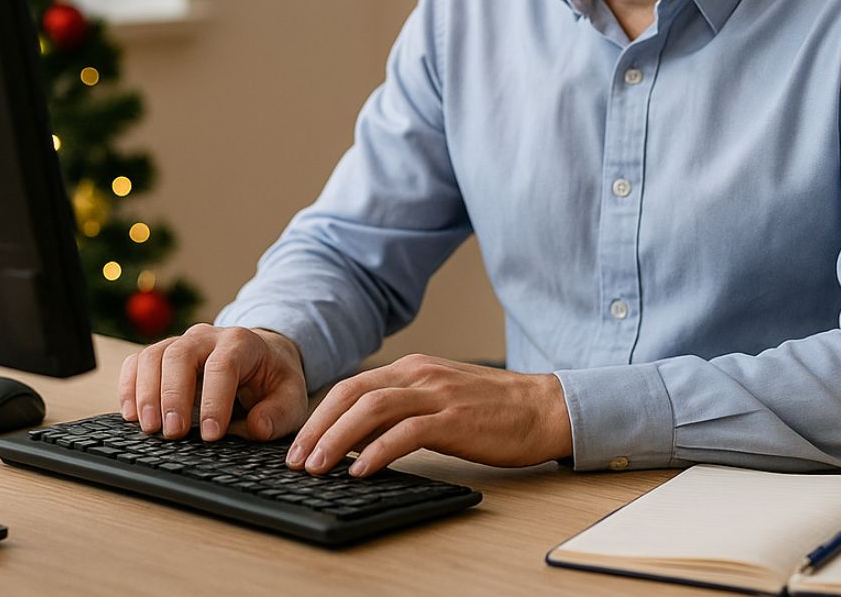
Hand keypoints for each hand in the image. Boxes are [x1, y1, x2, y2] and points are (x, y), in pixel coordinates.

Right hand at [116, 324, 308, 442]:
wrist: (261, 356)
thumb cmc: (273, 379)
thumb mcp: (291, 396)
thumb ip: (279, 413)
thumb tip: (258, 426)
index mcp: (241, 343)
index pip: (223, 365)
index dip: (215, 400)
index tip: (212, 435)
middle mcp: (206, 337)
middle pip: (180, 355)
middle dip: (173, 395)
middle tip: (173, 433)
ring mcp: (180, 343)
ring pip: (153, 356)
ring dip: (145, 393)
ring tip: (148, 428)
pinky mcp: (161, 356)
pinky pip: (137, 362)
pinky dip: (129, 386)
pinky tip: (131, 415)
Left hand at [285, 354, 571, 476]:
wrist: (544, 408)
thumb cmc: (494, 411)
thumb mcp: (440, 399)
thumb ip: (403, 409)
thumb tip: (358, 439)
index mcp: (413, 368)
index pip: (352, 387)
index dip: (320, 415)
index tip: (300, 445)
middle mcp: (420, 374)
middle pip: (352, 394)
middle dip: (317, 428)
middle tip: (297, 460)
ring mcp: (437, 394)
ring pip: (371, 409)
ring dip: (337, 439)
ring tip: (318, 468)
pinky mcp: (455, 418)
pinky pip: (406, 432)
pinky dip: (377, 451)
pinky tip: (361, 471)